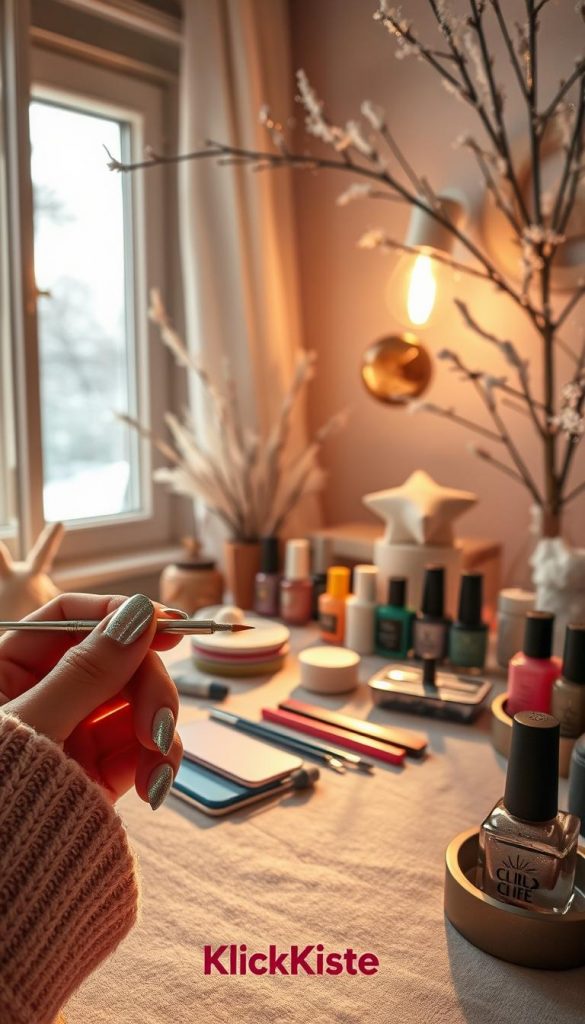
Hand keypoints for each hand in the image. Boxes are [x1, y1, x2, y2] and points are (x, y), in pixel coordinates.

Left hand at [0, 593, 184, 807]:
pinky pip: (140, 749)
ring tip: (158, 764)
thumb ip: (86, 671)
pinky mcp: (95, 775)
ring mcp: (71, 736)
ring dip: (158, 727)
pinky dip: (157, 761)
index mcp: (6, 672)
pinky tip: (156, 785)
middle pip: (116, 660)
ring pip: (135, 703)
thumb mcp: (30, 728)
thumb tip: (138, 613)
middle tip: (158, 721)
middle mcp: (42, 697)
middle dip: (147, 687)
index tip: (169, 625)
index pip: (69, 620)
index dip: (119, 615)